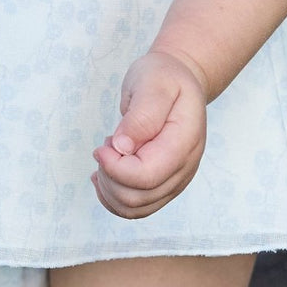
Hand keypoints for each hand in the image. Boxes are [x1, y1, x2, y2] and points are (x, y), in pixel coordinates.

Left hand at [90, 50, 208, 218]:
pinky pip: (136, 207)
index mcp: (185, 141)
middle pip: (139, 197)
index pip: (147, 175)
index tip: (102, 145)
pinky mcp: (163, 184)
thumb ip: (141, 115)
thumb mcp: (153, 83)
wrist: (179, 80)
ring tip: (106, 155)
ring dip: (109, 188)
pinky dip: (113, 197)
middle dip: (109, 177)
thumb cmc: (164, 77)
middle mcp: (184, 168)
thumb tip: (122, 147)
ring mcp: (175, 180)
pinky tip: (104, 174)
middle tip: (103, 146)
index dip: (116, 167)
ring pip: (135, 208)